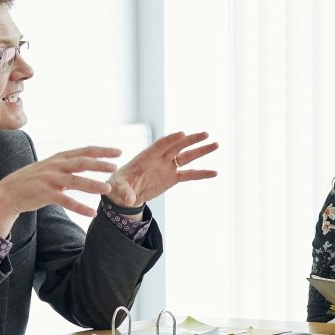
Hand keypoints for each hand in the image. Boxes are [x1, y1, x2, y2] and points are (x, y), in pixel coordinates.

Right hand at [0, 146, 119, 231]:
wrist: (9, 192)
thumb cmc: (32, 181)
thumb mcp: (51, 168)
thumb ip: (68, 166)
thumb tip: (86, 163)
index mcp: (59, 158)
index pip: (84, 151)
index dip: (101, 151)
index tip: (118, 152)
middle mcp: (55, 166)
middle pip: (81, 162)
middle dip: (99, 164)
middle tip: (116, 167)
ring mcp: (49, 179)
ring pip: (75, 181)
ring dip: (92, 185)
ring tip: (108, 189)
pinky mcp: (44, 193)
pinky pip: (65, 200)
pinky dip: (79, 207)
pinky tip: (92, 212)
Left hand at [104, 132, 218, 207]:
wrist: (125, 193)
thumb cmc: (119, 185)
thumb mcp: (119, 188)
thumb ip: (125, 192)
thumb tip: (130, 200)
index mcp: (146, 156)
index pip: (161, 145)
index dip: (171, 139)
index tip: (182, 133)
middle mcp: (160, 158)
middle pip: (178, 146)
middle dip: (191, 140)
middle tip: (205, 134)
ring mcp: (168, 166)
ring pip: (187, 157)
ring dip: (201, 151)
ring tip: (216, 144)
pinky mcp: (173, 177)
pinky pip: (189, 174)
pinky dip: (201, 173)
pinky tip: (215, 172)